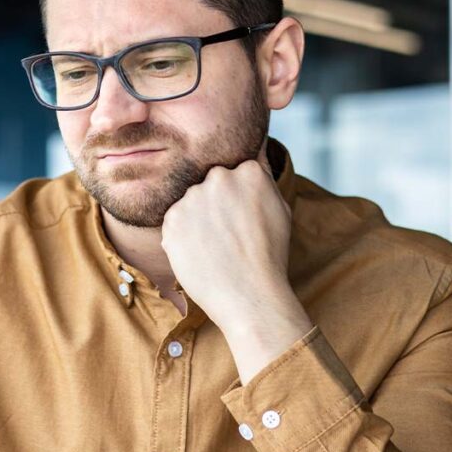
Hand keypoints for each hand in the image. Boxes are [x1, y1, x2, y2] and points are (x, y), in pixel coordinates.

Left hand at [160, 158, 294, 333]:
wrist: (249, 297)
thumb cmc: (269, 257)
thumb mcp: (280, 210)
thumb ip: (262, 180)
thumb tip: (254, 153)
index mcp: (249, 171)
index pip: (235, 172)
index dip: (238, 198)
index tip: (242, 219)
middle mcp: (219, 177)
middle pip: (210, 184)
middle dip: (215, 204)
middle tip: (227, 235)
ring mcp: (193, 197)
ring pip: (190, 202)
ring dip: (197, 219)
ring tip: (214, 247)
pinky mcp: (172, 219)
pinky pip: (174, 221)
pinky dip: (182, 235)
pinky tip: (200, 253)